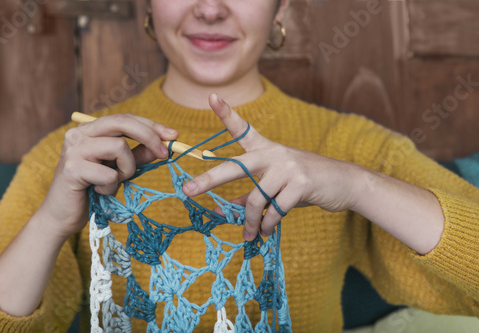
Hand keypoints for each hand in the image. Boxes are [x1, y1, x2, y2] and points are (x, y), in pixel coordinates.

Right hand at [39, 113, 178, 238]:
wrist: (62, 217)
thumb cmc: (93, 191)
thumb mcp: (120, 170)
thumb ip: (138, 155)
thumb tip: (163, 144)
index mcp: (90, 130)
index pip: (125, 118)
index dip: (151, 125)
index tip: (173, 135)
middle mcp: (79, 134)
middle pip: (122, 122)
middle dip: (149, 136)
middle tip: (165, 154)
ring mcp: (73, 150)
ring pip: (119, 147)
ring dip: (127, 170)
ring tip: (114, 183)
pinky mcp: (72, 169)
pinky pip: (110, 174)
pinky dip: (112, 188)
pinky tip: (99, 193)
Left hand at [183, 94, 360, 240]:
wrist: (343, 182)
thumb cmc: (304, 183)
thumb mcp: (277, 184)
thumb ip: (253, 193)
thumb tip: (231, 208)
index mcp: (266, 149)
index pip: (242, 129)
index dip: (226, 113)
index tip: (211, 97)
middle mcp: (274, 154)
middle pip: (236, 166)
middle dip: (210, 179)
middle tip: (188, 191)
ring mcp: (287, 167)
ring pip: (256, 198)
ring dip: (250, 221)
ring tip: (250, 234)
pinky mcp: (300, 183)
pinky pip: (276, 209)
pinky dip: (268, 224)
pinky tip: (267, 231)